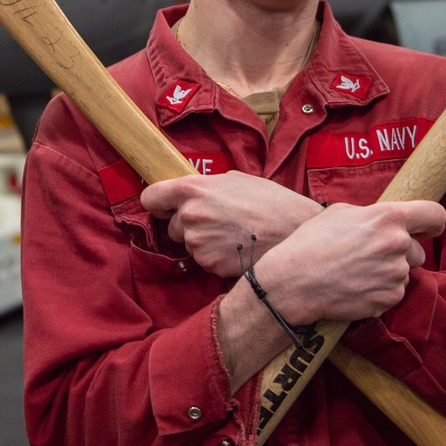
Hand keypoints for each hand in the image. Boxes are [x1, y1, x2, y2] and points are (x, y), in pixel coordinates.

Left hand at [140, 171, 324, 276]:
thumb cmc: (269, 201)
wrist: (293, 231)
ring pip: (189, 244)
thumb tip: (193, 193)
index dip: (158, 203)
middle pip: (173, 226)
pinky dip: (216, 257)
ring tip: (233, 235)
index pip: (151, 197)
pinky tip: (236, 248)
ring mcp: (198, 243)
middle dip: (189, 225)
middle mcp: (190, 216)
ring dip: (204, 242)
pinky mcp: (209, 264)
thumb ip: (206, 186)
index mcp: (194, 189)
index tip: (166, 207)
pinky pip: (204, 260)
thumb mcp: (235, 180)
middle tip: (217, 221)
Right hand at [256, 200, 445, 324]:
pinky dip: (380, 291)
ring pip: (403, 273)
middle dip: (400, 252)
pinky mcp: (388, 299)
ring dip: (388, 273)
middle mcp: (397, 245)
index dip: (433, 221)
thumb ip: (373, 214)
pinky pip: (393, 293)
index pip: (435, 214)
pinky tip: (356, 286)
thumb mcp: (341, 212)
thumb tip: (388, 220)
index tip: (430, 227)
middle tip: (370, 255)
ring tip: (357, 271)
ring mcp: (395, 275)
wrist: (294, 281)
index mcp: (388, 217)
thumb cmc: (312, 242)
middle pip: (417, 250)